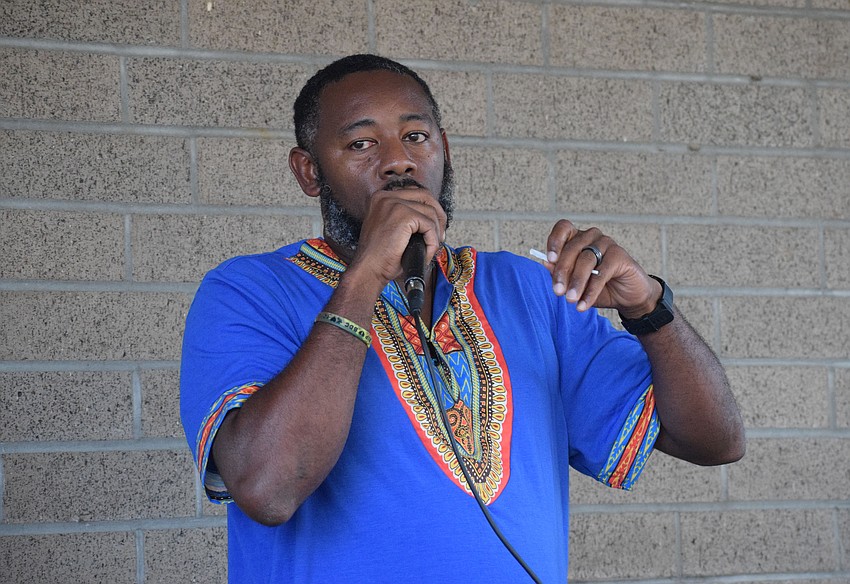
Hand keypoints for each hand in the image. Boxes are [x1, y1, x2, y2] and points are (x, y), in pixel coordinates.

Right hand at [348, 187, 445, 286]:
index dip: (429, 210)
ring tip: (430, 249)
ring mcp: (394, 204)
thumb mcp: (391, 230)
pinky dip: (432, 241)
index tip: (434, 228)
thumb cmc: (380, 257)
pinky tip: (426, 253)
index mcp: (381, 198)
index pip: (415, 194)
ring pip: (430, 212)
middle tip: (440, 235)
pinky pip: (429, 225)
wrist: (368, 270)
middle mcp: (386, 197)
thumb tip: (432, 217)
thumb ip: (407, 218)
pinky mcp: (403, 215)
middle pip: (426, 196)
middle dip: (438, 216)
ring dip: (436, 233)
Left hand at [542, 219, 660, 317]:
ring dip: (577, 282)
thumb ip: (561, 274)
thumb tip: (546, 264)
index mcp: (577, 238)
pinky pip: (602, 272)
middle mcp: (591, 237)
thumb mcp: (575, 283)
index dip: (555, 241)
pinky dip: (591, 290)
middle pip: (572, 248)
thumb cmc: (598, 287)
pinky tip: (584, 304)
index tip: (550, 259)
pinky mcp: (619, 255)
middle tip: (558, 292)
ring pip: (586, 260)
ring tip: (571, 300)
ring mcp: (606, 243)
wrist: (627, 297)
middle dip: (563, 272)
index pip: (563, 229)